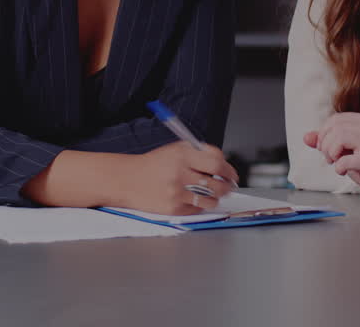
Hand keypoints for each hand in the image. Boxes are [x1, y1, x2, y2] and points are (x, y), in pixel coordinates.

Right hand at [119, 142, 238, 214]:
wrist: (128, 179)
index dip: (229, 170)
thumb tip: (224, 163)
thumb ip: (200, 153)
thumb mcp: (175, 150)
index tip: (231, 174)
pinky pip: (197, 209)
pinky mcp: (173, 207)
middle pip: (217, 183)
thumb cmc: (154, 164)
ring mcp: (177, 192)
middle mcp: (180, 172)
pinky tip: (193, 199)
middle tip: (229, 187)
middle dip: (227, 186)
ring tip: (213, 195)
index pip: (217, 163)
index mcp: (183, 154)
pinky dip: (199, 205)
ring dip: (216, 198)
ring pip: (210, 199)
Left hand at [304, 112, 359, 205]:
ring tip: (337, 163)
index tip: (327, 148)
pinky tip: (344, 171)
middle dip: (325, 144)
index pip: (335, 119)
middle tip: (331, 158)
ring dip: (331, 154)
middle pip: (335, 127)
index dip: (324, 134)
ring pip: (339, 137)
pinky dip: (338, 167)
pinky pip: (343, 160)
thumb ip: (325, 141)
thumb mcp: (343, 149)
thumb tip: (306, 137)